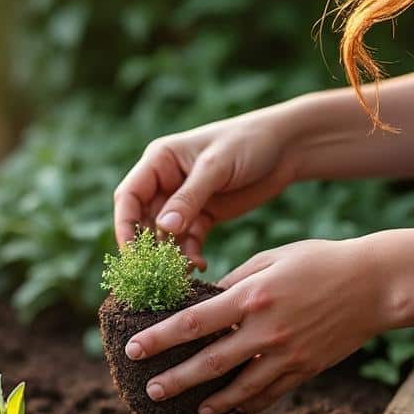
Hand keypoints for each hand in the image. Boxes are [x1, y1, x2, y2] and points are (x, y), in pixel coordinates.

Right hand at [113, 105, 302, 268]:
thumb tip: (163, 228)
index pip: (129, 197)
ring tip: (185, 271)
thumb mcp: (216, 167)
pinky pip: (188, 240)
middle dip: (149, 247)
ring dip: (171, 255)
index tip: (132, 254)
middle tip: (158, 271)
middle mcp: (165, 182)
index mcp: (159, 161)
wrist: (287, 146)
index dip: (125, 226)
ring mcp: (184, 201)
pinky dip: (190, 254)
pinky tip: (201, 265)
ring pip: (165, 236)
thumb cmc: (248, 142)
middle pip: (143, 221)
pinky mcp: (204, 215)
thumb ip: (189, 198)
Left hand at [122, 238, 393, 413]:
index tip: (134, 348)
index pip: (193, 323)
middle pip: (210, 363)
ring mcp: (287, 353)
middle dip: (176, 379)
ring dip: (212, 401)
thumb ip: (236, 281)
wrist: (376, 284)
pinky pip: (271, 393)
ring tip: (191, 409)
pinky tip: (232, 408)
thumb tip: (204, 301)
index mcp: (251, 296)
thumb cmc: (320, 261)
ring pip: (240, 387)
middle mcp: (266, 330)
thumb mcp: (272, 258)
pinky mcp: (306, 368)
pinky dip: (249, 403)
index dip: (159, 338)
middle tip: (150, 391)